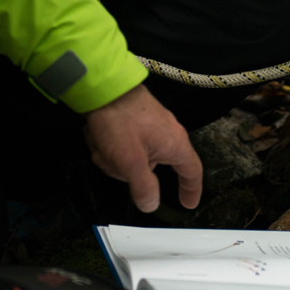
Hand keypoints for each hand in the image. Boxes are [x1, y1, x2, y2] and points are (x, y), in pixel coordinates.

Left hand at [84, 84, 202, 212]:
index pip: (191, 172)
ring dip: (113, 157)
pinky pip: (124, 142)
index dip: (191, 190)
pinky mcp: (135, 118)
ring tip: (101, 144)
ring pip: (133, 156)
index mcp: (174, 143)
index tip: (188, 204)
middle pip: (152, 167)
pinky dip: (110, 144)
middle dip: (128, 172)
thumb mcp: (131, 162)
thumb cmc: (121, 121)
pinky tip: (98, 135)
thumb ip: (144, 187)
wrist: (103, 85)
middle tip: (112, 164)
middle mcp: (167, 132)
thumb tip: (151, 205)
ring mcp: (151, 124)